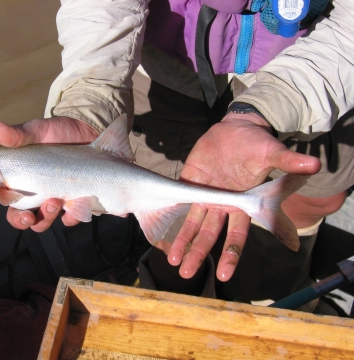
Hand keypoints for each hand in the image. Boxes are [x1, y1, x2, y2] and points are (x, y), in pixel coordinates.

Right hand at [0, 116, 98, 230]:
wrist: (89, 130)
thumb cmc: (58, 131)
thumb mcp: (37, 131)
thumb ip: (16, 134)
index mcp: (14, 175)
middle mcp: (29, 190)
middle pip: (15, 214)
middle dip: (19, 220)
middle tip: (27, 217)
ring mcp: (50, 197)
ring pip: (40, 221)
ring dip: (44, 218)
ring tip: (54, 201)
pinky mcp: (72, 200)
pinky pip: (69, 217)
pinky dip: (70, 216)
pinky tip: (74, 205)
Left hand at [165, 113, 321, 280]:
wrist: (236, 129)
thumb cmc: (257, 144)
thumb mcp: (272, 152)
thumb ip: (288, 162)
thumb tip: (314, 164)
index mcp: (242, 205)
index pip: (237, 236)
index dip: (230, 255)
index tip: (224, 274)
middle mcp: (222, 206)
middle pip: (210, 236)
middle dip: (198, 254)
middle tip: (186, 273)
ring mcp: (204, 196)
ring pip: (192, 224)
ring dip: (183, 242)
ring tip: (172, 260)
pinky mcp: (189, 182)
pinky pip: (178, 201)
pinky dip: (170, 214)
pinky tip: (159, 229)